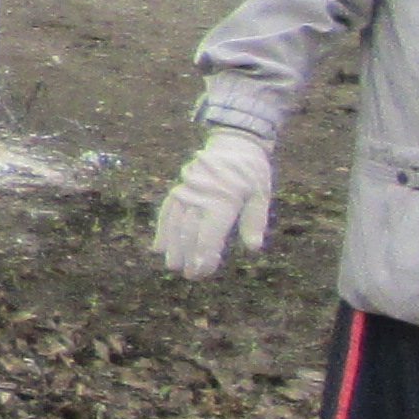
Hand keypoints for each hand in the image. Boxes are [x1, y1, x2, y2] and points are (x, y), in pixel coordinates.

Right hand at [154, 130, 275, 279]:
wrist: (233, 143)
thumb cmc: (251, 172)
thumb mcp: (260, 194)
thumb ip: (254, 221)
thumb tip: (253, 248)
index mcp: (222, 201)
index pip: (210, 235)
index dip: (204, 255)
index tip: (202, 272)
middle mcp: (200, 198)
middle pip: (190, 232)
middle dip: (188, 256)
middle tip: (189, 276)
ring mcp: (186, 193)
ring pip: (175, 224)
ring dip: (173, 246)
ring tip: (171, 265)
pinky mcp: (179, 189)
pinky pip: (167, 211)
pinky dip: (162, 229)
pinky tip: (158, 246)